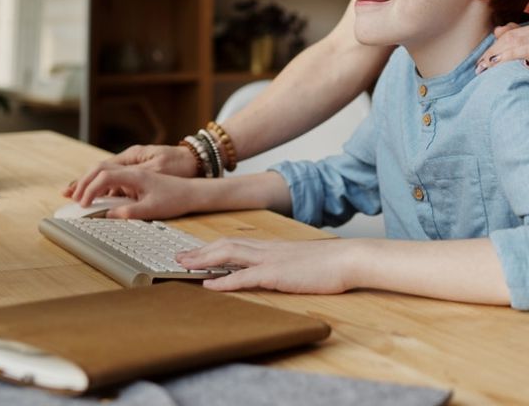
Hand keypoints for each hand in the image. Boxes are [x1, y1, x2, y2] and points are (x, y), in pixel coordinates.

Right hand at [69, 165, 201, 219]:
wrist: (193, 191)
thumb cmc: (175, 197)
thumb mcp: (153, 208)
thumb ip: (129, 211)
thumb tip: (108, 215)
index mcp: (136, 172)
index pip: (105, 175)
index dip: (90, 189)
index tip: (82, 204)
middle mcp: (133, 166)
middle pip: (100, 168)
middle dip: (83, 181)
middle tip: (68, 195)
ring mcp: (134, 169)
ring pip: (105, 172)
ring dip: (89, 182)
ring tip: (73, 193)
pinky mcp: (135, 176)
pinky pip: (112, 177)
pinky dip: (99, 185)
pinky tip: (92, 194)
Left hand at [176, 238, 360, 294]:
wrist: (350, 259)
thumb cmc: (332, 263)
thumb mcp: (303, 262)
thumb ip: (287, 263)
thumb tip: (277, 270)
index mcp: (273, 247)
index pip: (236, 243)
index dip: (213, 247)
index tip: (196, 252)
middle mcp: (267, 249)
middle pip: (226, 245)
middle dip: (200, 251)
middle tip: (179, 257)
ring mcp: (271, 260)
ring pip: (229, 255)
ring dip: (204, 260)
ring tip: (184, 266)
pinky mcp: (277, 274)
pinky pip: (245, 276)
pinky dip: (224, 281)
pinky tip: (209, 285)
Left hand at [476, 21, 528, 104]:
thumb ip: (522, 37)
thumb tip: (498, 31)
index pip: (514, 34)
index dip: (494, 47)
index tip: (480, 63)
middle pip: (521, 40)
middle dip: (498, 52)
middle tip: (482, 67)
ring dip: (512, 56)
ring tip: (495, 65)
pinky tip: (527, 66)